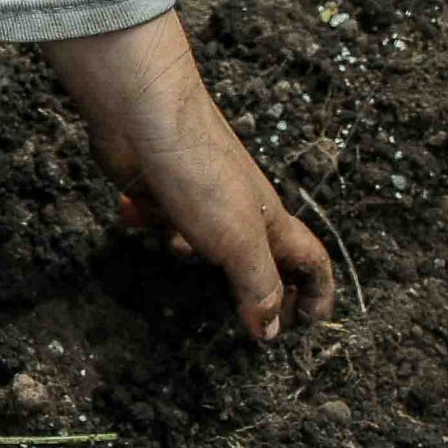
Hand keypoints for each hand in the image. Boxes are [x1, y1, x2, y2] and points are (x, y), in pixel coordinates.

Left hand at [45, 11, 333, 342]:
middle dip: (256, 285)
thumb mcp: (238, 242)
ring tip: (178, 249)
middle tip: (248, 317)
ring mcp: (198, 195)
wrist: (143, 116)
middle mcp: (239, 208)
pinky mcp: (159, 187)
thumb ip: (257, 286)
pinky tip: (132, 215)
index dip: (316, 292)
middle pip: (259, 254)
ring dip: (191, 251)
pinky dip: (148, 220)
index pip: (309, 260)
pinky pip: (159, 214)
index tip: (310, 323)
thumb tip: (272, 332)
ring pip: (204, 237)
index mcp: (269, 222)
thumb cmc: (200, 174)